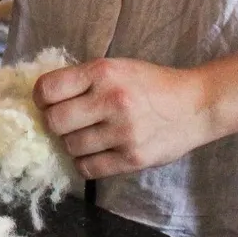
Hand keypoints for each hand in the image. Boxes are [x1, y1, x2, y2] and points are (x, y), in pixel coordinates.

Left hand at [34, 58, 215, 178]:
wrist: (196, 105)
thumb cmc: (151, 84)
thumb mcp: (116, 68)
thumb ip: (83, 80)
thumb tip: (43, 98)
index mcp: (103, 72)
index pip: (48, 89)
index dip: (41, 98)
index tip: (46, 102)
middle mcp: (111, 100)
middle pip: (55, 122)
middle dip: (55, 123)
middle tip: (66, 122)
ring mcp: (123, 132)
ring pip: (70, 147)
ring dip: (72, 143)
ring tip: (86, 136)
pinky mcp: (132, 159)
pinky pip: (88, 168)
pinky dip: (84, 162)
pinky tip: (94, 153)